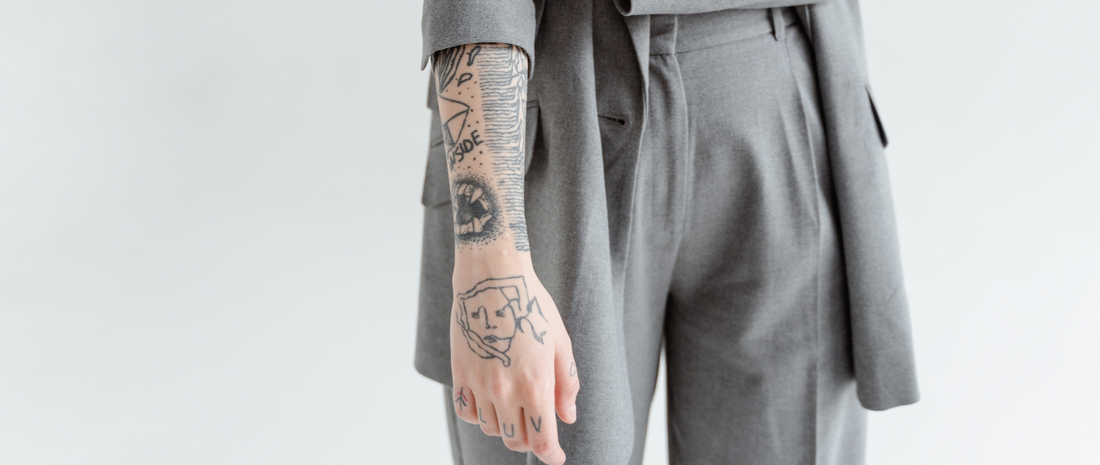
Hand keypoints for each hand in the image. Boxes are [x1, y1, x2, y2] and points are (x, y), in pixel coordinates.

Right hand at [449, 258, 578, 464]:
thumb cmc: (531, 306)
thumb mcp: (561, 343)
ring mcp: (479, 384)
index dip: (552, 455)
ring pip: (490, 428)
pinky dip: (479, 416)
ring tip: (515, 407)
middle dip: (530, 441)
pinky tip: (490, 402)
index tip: (557, 457)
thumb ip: (566, 384)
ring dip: (505, 426)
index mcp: (535, 385)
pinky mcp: (459, 374)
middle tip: (538, 428)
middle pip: (515, 440)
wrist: (491, 279)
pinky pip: (466, 412)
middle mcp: (505, 391)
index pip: (542, 441)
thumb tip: (568, 417)